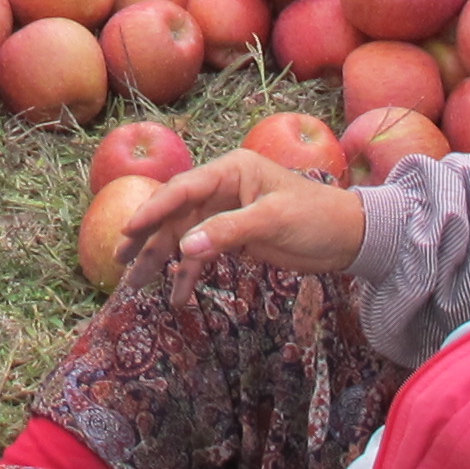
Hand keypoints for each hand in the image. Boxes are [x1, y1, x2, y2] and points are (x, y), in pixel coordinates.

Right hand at [117, 147, 369, 299]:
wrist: (349, 238)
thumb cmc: (316, 218)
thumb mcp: (272, 221)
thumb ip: (228, 232)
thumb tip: (185, 249)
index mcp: (231, 171)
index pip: (184, 188)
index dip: (154, 208)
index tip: (129, 229)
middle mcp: (223, 189)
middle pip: (176, 214)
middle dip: (148, 238)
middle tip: (120, 259)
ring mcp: (227, 214)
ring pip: (185, 237)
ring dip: (163, 261)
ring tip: (136, 285)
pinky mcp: (235, 238)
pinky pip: (203, 255)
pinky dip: (190, 275)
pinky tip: (177, 296)